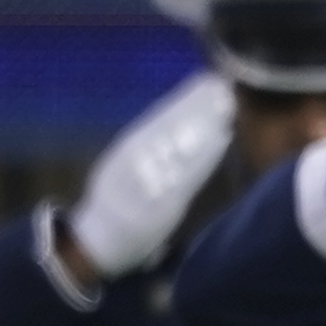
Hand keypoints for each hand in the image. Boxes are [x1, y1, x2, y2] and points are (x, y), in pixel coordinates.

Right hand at [61, 74, 237, 280]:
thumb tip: (178, 117)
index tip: (203, 81)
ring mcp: (145, 187)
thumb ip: (145, 147)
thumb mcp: (120, 171)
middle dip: (197, 107)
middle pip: (170, 130)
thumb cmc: (118, 205)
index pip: (156, 122)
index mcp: (122, 155)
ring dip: (206, 126)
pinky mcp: (160, 208)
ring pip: (181, 148)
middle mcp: (132, 167)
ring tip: (227, 106)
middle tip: (222, 86)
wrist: (98, 244)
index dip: (181, 101)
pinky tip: (223, 137)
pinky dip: (207, 156)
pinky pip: (188, 176)